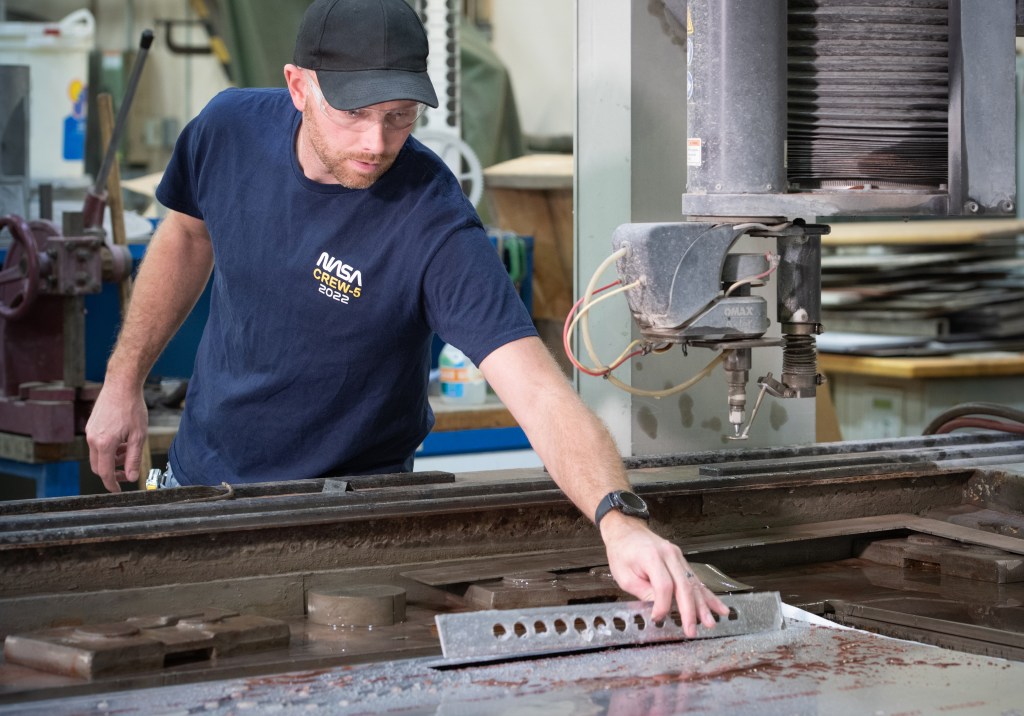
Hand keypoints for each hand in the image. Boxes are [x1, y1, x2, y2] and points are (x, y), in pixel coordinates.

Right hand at [85, 382, 148, 492]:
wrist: (121, 385)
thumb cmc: (132, 407)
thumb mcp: (139, 436)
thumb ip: (134, 459)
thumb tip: (132, 477)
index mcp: (104, 444)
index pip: (105, 473)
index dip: (112, 485)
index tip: (118, 491)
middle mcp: (93, 439)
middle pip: (98, 466)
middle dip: (113, 472)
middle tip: (128, 471)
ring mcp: (90, 432)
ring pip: (98, 456)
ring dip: (113, 459)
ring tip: (129, 451)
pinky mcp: (91, 426)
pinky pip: (97, 445)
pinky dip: (109, 449)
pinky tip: (123, 441)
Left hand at [599, 511, 729, 636]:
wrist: (626, 530)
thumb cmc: (622, 551)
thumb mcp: (624, 575)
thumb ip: (643, 591)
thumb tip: (658, 608)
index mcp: (652, 557)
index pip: (664, 585)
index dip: (663, 605)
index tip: (658, 618)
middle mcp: (669, 555)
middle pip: (683, 586)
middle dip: (689, 611)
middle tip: (691, 630)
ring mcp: (678, 557)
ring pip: (694, 584)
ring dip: (703, 605)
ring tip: (710, 622)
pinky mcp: (682, 561)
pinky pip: (696, 580)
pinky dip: (708, 595)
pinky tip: (719, 607)